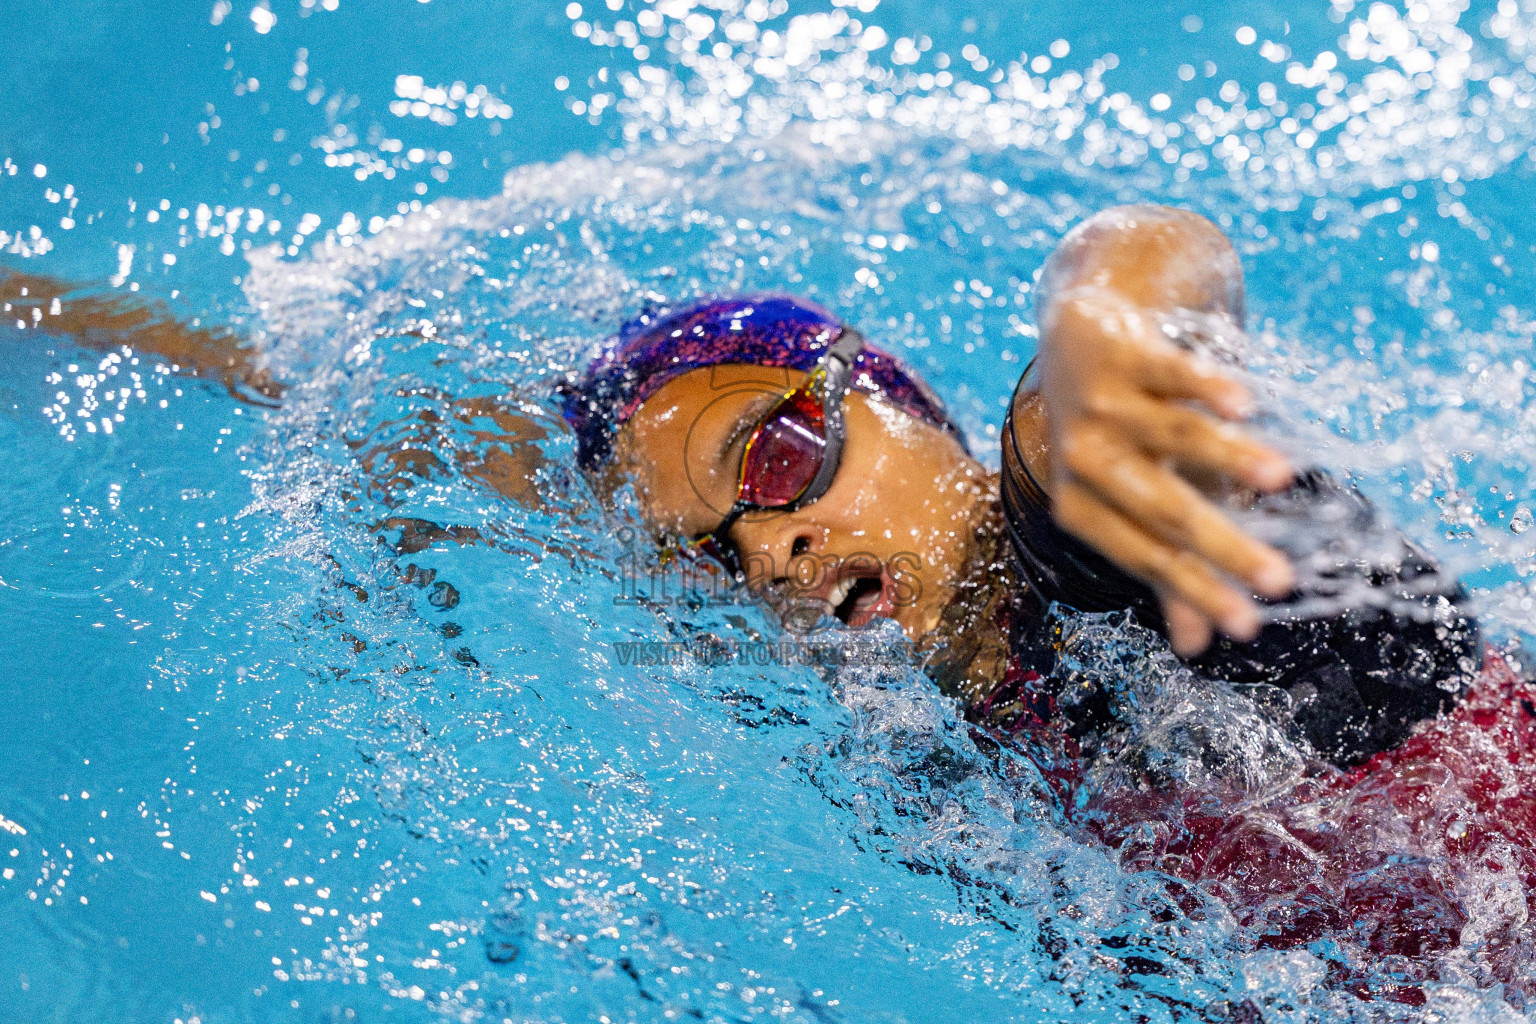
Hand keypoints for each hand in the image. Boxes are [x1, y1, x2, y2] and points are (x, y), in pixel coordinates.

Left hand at [1037, 286, 1295, 655]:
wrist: (1077, 325)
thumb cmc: (1119, 430)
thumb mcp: (1138, 497)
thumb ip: (1165, 566)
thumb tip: (1196, 648)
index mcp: (1079, 504)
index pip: (1146, 556)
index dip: (1197, 591)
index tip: (1249, 626)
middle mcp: (1082, 457)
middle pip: (1162, 508)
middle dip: (1221, 546)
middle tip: (1281, 580)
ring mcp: (1099, 401)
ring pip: (1170, 436)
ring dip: (1226, 456)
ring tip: (1281, 478)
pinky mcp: (1121, 350)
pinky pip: (1168, 372)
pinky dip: (1206, 387)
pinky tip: (1245, 404)